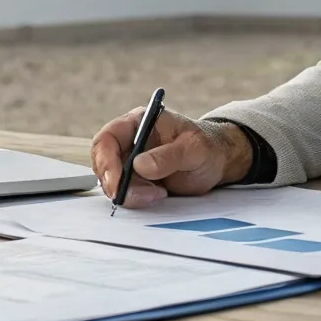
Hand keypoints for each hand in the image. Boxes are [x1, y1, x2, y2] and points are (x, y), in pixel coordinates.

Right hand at [89, 107, 249, 208]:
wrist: (217, 161)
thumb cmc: (207, 147)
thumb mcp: (194, 149)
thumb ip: (169, 156)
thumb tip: (139, 165)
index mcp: (139, 122)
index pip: (108, 137)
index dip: (106, 160)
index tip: (117, 183)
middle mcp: (130, 139)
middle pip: (103, 160)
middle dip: (113, 181)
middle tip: (130, 197)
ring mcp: (130, 160)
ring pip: (111, 179)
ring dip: (127, 192)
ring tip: (158, 194)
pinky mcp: (136, 179)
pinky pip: (123, 190)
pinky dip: (133, 198)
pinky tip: (157, 196)